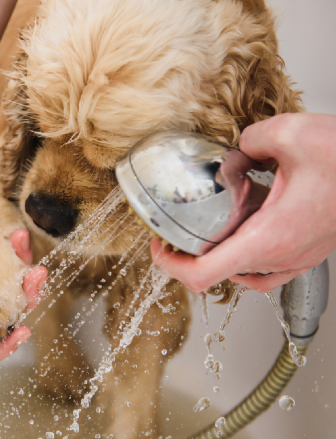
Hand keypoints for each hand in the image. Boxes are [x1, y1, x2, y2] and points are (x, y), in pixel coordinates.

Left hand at [151, 113, 335, 292]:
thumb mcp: (289, 134)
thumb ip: (249, 139)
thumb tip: (239, 148)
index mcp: (269, 238)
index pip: (203, 276)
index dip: (170, 266)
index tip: (158, 247)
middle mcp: (282, 256)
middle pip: (218, 276)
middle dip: (190, 256)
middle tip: (175, 232)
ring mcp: (297, 259)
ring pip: (244, 275)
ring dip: (218, 257)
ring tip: (205, 232)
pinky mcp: (308, 252)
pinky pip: (267, 267)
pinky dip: (245, 254)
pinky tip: (244, 227)